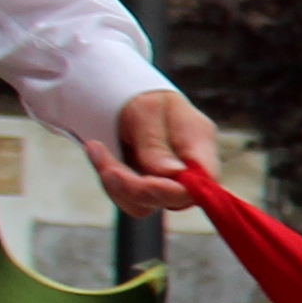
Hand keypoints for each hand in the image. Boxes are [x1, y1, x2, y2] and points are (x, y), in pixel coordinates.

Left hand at [89, 88, 224, 217]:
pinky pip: (129, 200)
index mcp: (199, 142)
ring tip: (96, 150)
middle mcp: (191, 167)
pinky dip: (110, 183)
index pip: (205, 181)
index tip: (145, 183)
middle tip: (107, 166)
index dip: (178, 190)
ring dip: (115, 185)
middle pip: (174, 199)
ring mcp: (170, 181)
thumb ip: (156, 143)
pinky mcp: (149, 188)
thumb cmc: (143, 98)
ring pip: (146, 204)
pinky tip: (98, 155)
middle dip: (135, 188)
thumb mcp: (147, 111)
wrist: (127, 99)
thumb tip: (172, 174)